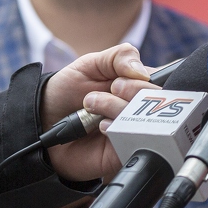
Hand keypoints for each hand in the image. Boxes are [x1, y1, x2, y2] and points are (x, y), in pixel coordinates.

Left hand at [42, 43, 151, 181]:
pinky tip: (101, 128)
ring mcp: (135, 129)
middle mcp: (143, 107)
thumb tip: (144, 71)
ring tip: (93, 108)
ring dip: (117, 109)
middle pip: (161, 100)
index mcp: (140, 84)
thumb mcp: (90, 63)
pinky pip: (135, 142)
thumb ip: (119, 56)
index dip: (149, 79)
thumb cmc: (67, 91)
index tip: (126, 78)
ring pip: (148, 120)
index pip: (166, 80)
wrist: (41, 123)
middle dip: (132, 91)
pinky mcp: (126, 150)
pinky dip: (118, 131)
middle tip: (110, 89)